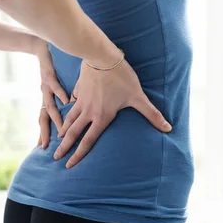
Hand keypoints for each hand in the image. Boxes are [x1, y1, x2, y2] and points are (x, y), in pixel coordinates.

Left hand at [32, 39, 68, 149]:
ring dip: (55, 118)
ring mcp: (46, 87)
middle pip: (43, 119)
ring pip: (50, 106)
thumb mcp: (59, 87)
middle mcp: (45, 96)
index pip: (46, 122)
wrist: (42, 48)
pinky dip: (61, 94)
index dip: (45, 136)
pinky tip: (67, 101)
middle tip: (48, 149)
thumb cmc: (52, 67)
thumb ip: (67, 99)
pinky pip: (55, 86)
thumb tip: (75, 111)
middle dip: (45, 134)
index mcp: (47, 100)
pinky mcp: (49, 76)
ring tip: (60, 130)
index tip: (47, 151)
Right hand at [55, 54, 171, 167]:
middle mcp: (88, 112)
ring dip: (63, 129)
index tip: (69, 165)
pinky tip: (67, 109)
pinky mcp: (79, 88)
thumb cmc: (121, 77)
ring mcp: (81, 100)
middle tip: (55, 157)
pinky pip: (72, 101)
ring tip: (58, 138)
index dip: (78, 155)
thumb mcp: (138, 97)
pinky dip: (68, 108)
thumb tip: (168, 128)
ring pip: (69, 118)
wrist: (102, 56)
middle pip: (73, 133)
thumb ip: (152, 114)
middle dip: (64, 147)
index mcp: (101, 117)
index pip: (87, 142)